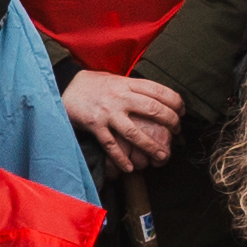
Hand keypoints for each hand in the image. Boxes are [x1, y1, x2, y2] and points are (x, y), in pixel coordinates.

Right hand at [58, 67, 181, 171]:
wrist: (64, 86)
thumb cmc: (93, 84)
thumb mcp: (115, 79)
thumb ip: (134, 88)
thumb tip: (158, 98)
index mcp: (127, 83)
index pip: (159, 91)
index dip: (175, 102)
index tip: (181, 111)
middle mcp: (120, 97)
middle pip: (153, 110)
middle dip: (170, 122)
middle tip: (176, 131)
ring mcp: (108, 113)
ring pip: (134, 132)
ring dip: (150, 146)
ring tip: (161, 156)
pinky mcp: (96, 126)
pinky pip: (111, 145)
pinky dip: (121, 158)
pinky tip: (129, 167)